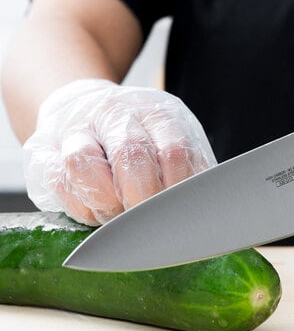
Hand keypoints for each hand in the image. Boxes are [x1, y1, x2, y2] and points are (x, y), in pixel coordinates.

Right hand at [23, 79, 216, 224]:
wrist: (85, 106)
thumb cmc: (143, 140)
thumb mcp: (176, 144)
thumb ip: (193, 174)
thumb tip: (215, 217)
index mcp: (159, 113)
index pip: (174, 152)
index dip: (178, 193)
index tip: (181, 218)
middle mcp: (117, 112)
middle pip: (131, 155)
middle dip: (142, 202)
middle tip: (149, 223)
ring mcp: (76, 127)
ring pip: (83, 162)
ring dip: (106, 203)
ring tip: (120, 216)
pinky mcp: (43, 148)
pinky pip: (55, 179)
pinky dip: (79, 205)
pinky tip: (95, 212)